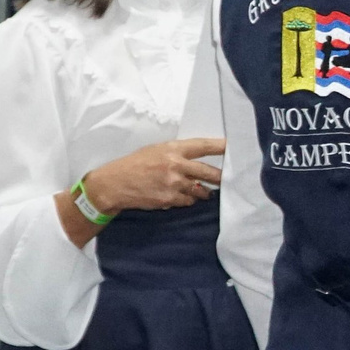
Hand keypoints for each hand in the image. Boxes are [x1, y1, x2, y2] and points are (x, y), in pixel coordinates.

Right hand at [82, 137, 226, 215]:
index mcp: (172, 149)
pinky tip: (181, 196)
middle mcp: (176, 166)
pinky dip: (188, 200)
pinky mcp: (169, 200)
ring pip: (201, 191)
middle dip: (222, 177)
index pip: (203, 147)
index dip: (221, 147)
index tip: (234, 147)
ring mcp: (173, 184)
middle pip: (209, 173)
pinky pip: (188, 202)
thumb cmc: (135, 164)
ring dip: (204, 192)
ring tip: (204, 190)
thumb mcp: (156, 151)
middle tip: (230, 179)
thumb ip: (177, 154)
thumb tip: (198, 159)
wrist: (115, 184)